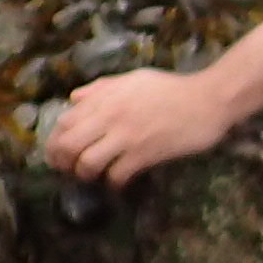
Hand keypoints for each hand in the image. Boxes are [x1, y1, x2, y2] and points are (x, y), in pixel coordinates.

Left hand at [48, 65, 240, 184]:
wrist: (208, 99)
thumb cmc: (171, 88)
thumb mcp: (133, 78)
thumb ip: (101, 88)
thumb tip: (74, 99)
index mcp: (106, 97)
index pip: (64, 122)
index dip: (55, 141)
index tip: (58, 151)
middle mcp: (110, 116)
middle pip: (69, 145)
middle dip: (63, 162)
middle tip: (69, 169)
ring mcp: (127, 136)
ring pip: (88, 163)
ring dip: (86, 174)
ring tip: (94, 175)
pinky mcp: (145, 154)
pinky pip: (116, 175)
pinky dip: (113, 183)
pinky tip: (119, 181)